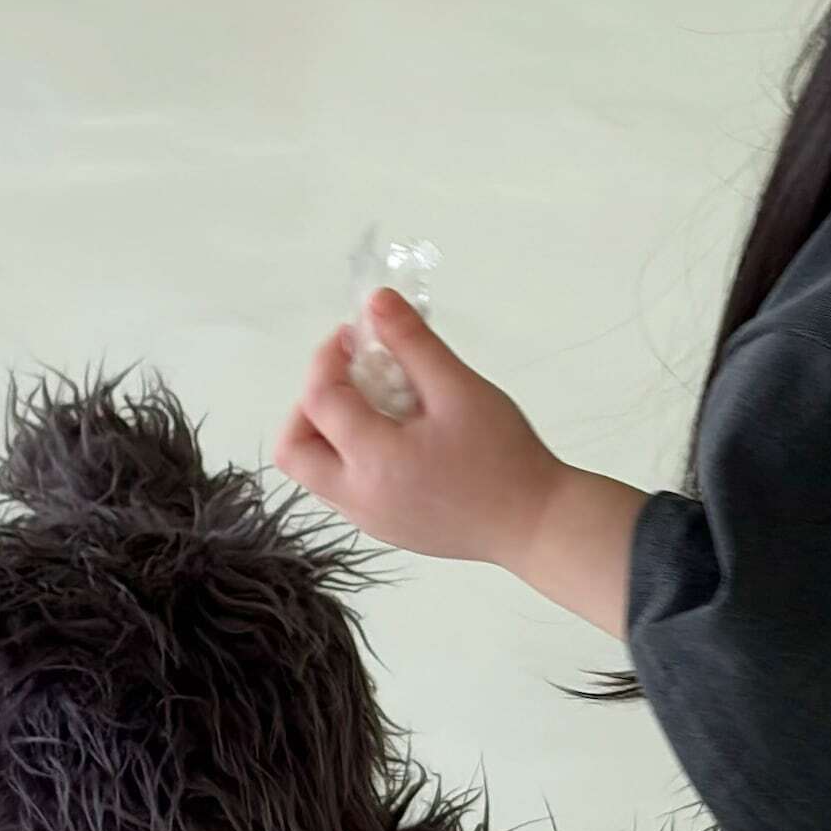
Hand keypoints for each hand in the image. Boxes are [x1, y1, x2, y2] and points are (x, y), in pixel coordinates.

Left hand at [275, 291, 559, 564]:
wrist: (536, 524)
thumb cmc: (505, 457)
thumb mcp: (461, 389)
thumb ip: (413, 343)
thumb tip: (376, 301)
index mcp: (373, 461)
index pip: (318, 400)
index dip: (327, 358)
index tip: (355, 336)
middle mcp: (358, 498)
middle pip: (293, 450)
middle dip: (309, 404)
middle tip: (349, 378)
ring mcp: (369, 520)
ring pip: (314, 474)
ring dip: (328, 432)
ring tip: (375, 404)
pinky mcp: (386, 529)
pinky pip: (343, 490)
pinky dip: (350, 457)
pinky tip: (395, 436)